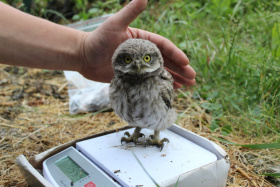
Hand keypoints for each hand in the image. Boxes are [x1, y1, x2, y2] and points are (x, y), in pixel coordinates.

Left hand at [79, 0, 195, 88]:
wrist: (83, 56)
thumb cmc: (97, 39)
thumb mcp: (114, 24)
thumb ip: (129, 12)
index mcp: (143, 40)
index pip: (164, 46)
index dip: (176, 54)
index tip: (186, 63)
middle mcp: (143, 53)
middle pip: (167, 61)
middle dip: (181, 69)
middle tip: (193, 78)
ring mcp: (139, 67)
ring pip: (161, 72)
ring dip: (175, 78)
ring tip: (188, 86)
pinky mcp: (133, 78)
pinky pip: (150, 82)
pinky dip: (161, 84)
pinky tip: (170, 89)